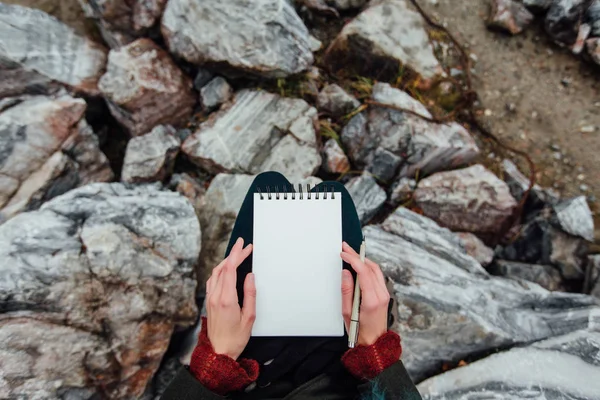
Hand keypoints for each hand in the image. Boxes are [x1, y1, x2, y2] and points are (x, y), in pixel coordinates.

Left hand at [206, 237, 255, 359]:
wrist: (219, 352)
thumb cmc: (235, 338)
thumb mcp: (249, 317)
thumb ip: (250, 294)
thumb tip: (249, 276)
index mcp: (226, 299)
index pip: (229, 269)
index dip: (236, 254)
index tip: (243, 245)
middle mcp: (215, 296)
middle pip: (222, 268)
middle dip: (233, 255)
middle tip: (244, 247)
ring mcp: (210, 298)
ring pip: (215, 272)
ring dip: (226, 261)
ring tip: (237, 255)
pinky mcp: (208, 302)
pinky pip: (212, 280)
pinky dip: (220, 270)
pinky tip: (226, 269)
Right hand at [340, 241, 388, 345]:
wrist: (374, 343)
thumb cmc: (359, 331)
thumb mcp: (347, 312)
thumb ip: (346, 291)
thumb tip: (346, 273)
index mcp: (372, 300)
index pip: (364, 272)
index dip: (353, 260)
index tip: (344, 254)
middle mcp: (381, 295)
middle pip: (371, 268)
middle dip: (358, 256)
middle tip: (345, 248)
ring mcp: (385, 294)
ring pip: (376, 270)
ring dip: (363, 260)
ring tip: (351, 253)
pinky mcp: (384, 295)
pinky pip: (377, 276)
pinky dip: (368, 267)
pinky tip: (359, 264)